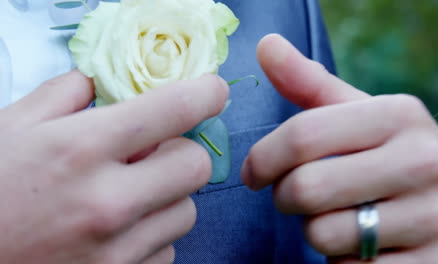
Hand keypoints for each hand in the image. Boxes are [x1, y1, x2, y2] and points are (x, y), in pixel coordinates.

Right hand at [0, 71, 227, 263]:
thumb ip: (62, 96)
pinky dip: (152, 237)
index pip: (173, 110)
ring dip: (166, 198)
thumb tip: (101, 83)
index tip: (212, 91)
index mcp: (79, 149)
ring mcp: (117, 250)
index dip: (204, 93)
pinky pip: (167, 251)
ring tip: (127, 198)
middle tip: (153, 154)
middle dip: (180, 153)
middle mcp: (107, 201)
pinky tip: (118, 233)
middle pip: (196, 165)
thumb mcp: (11, 130)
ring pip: (186, 212)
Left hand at [242, 34, 437, 262]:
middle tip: (295, 196)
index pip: (302, 136)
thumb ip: (309, 83)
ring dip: (315, 230)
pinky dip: (340, 261)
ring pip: (323, 234)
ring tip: (337, 217)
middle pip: (306, 188)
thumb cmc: (390, 154)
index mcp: (399, 115)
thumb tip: (265, 46)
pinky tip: (360, 245)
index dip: (263, 159)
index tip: (254, 174)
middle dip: (286, 198)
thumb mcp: (358, 114)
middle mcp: (424, 161)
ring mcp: (434, 217)